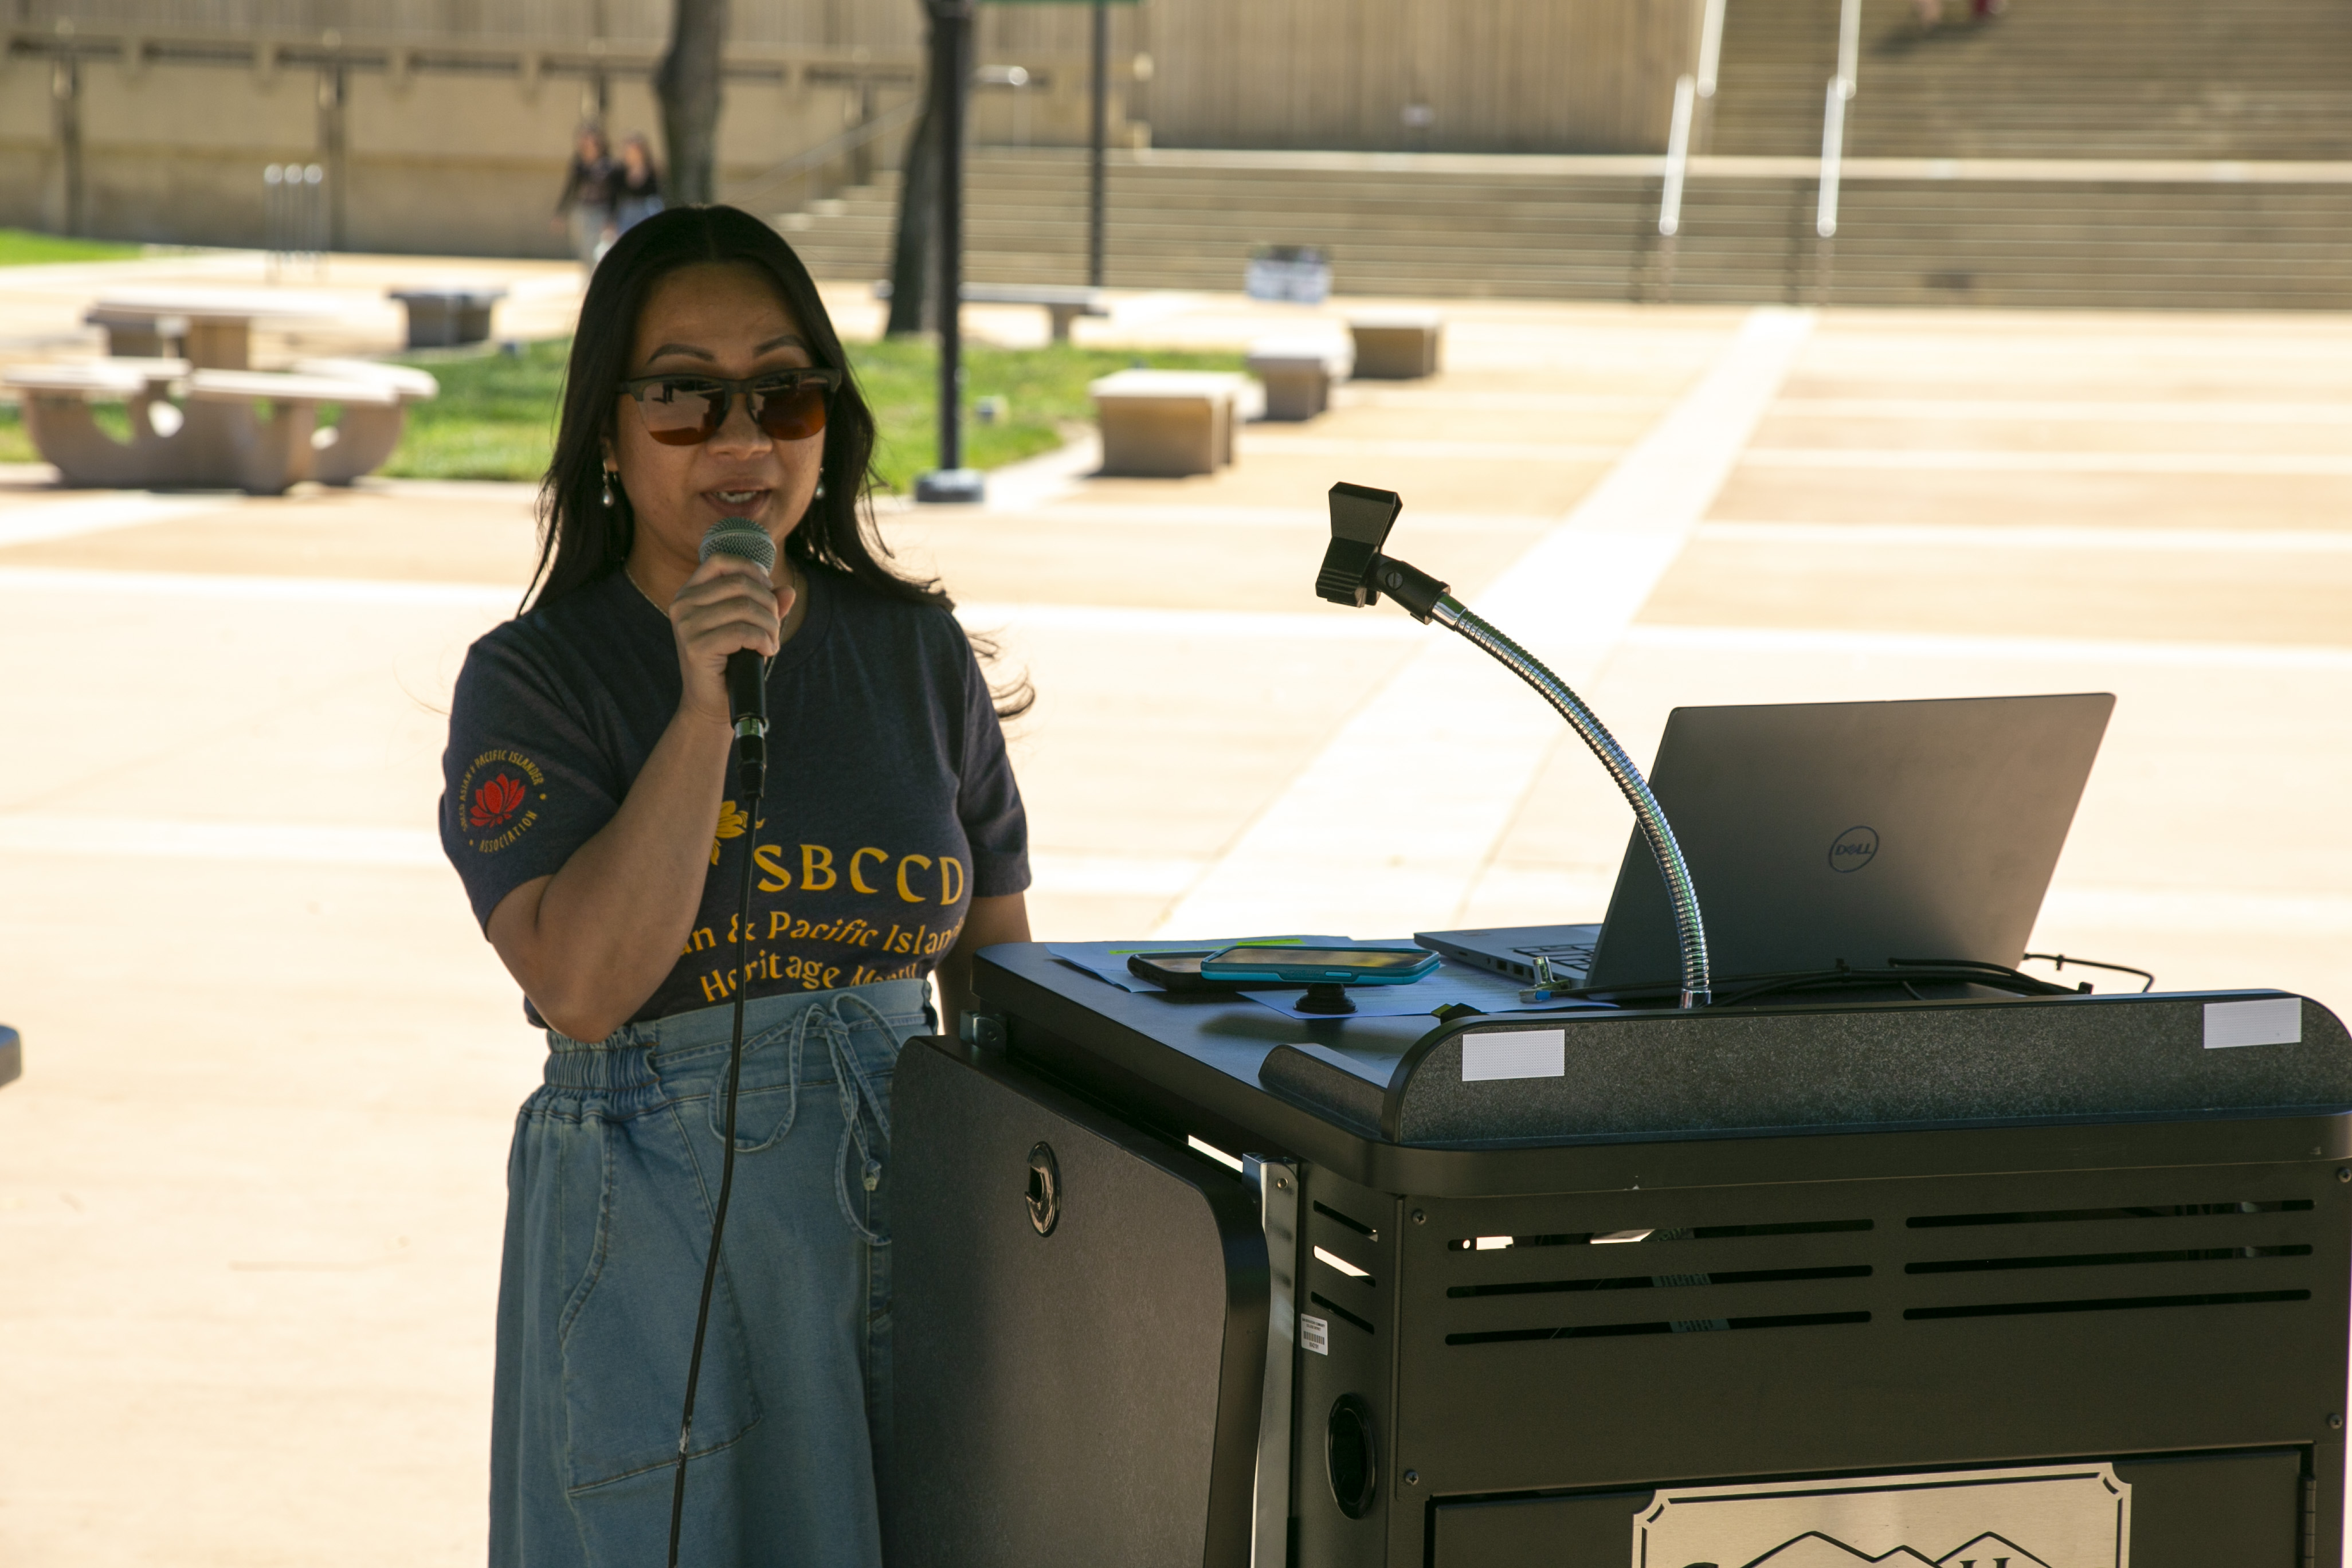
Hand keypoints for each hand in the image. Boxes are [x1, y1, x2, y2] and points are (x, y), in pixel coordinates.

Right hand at [664, 555, 794, 725]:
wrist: (712, 702)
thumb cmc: (731, 660)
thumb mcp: (750, 626)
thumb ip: (767, 605)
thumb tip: (789, 590)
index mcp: (690, 593)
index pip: (721, 560)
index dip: (752, 570)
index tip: (768, 592)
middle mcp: (682, 604)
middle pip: (740, 584)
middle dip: (769, 605)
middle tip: (774, 627)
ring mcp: (686, 625)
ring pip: (745, 607)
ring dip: (770, 626)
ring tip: (771, 642)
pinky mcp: (696, 647)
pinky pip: (743, 632)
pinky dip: (764, 641)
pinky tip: (765, 652)